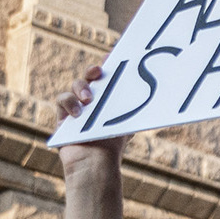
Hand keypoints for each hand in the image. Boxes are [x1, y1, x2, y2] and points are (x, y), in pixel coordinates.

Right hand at [53, 61, 128, 175]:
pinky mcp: (63, 116)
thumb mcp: (127, 121)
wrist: (96, 163)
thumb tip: (158, 90)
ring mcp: (77, 107)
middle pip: (90, 76)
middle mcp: (93, 100)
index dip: (108, 63)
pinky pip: (62, 99)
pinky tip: (78, 113)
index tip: (112, 55)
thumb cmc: (113, 144)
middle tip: (99, 71)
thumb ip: (134, 104)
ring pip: (76, 84)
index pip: (108, 76)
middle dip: (93, 70)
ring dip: (82, 87)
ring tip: (89, 100)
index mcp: (109, 98)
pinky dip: (70, 103)